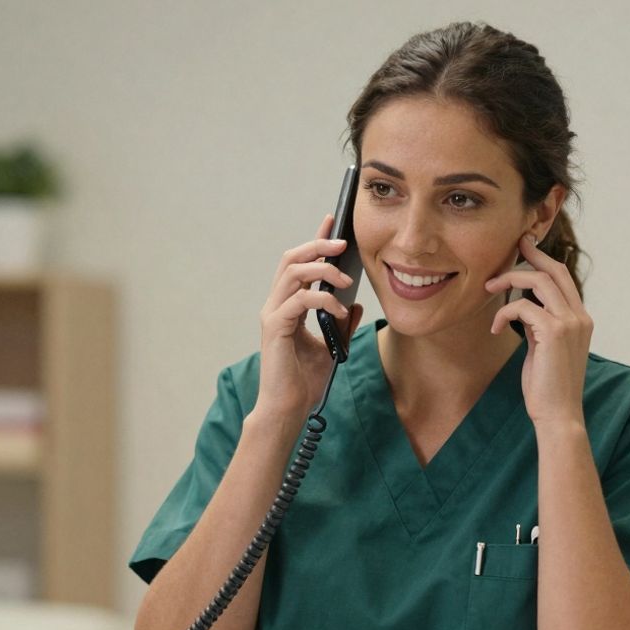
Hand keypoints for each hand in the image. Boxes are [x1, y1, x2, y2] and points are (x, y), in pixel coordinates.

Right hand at [256, 214, 363, 423]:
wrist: (289, 408)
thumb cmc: (305, 380)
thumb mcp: (332, 346)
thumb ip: (341, 323)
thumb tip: (357, 303)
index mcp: (287, 306)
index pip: (299, 264)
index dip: (315, 240)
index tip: (332, 221)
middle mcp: (276, 305)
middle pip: (291, 259)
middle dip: (318, 246)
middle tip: (343, 243)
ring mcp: (273, 314)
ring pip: (292, 273)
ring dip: (322, 270)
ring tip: (345, 278)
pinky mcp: (275, 328)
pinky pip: (300, 300)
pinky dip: (323, 300)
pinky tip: (339, 310)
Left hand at [485, 233, 591, 427]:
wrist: (559, 415)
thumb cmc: (548, 386)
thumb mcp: (544, 348)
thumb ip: (540, 325)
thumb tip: (524, 307)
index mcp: (580, 319)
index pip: (563, 278)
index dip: (543, 260)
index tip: (525, 247)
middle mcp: (580, 316)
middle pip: (554, 270)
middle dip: (530, 255)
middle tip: (510, 247)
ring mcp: (570, 322)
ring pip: (538, 281)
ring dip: (509, 280)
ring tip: (489, 288)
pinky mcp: (554, 332)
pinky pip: (523, 306)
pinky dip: (504, 312)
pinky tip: (495, 328)